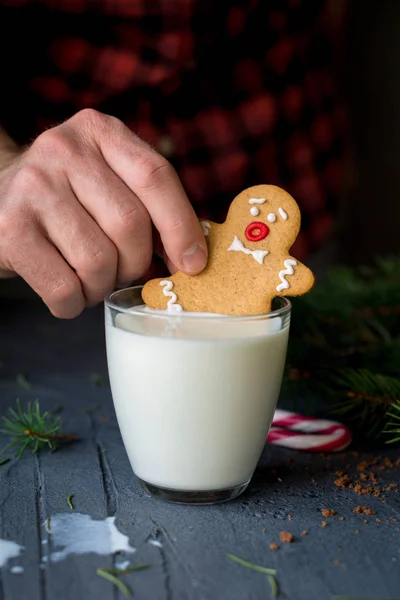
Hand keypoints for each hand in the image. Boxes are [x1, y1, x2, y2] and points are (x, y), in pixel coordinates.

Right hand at [0, 109, 206, 316]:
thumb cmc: (68, 198)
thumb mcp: (108, 180)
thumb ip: (148, 205)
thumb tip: (192, 258)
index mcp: (100, 132)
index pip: (155, 176)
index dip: (181, 226)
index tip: (193, 264)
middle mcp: (64, 150)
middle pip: (130, 224)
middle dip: (135, 263)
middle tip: (123, 271)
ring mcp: (33, 187)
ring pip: (98, 261)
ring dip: (102, 286)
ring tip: (91, 280)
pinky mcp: (10, 229)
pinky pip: (63, 287)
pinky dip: (74, 304)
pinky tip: (69, 293)